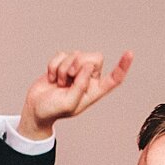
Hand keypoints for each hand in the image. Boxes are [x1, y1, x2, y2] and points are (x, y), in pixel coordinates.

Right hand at [16, 50, 133, 140]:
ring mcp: (76, 70)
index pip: (114, 78)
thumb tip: (88, 66)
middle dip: (78, 65)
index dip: (122, 66)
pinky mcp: (63, 63)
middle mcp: (88, 79)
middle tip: (68, 78)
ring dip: (63, 68)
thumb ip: (80, 86)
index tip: (129, 53)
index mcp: (95, 91)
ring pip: (76, 54)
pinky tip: (52, 77)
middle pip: (94, 58)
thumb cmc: (52, 110)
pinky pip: (62, 54)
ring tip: (58, 82)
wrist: (35, 108)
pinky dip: (53, 65)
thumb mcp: (68, 104)